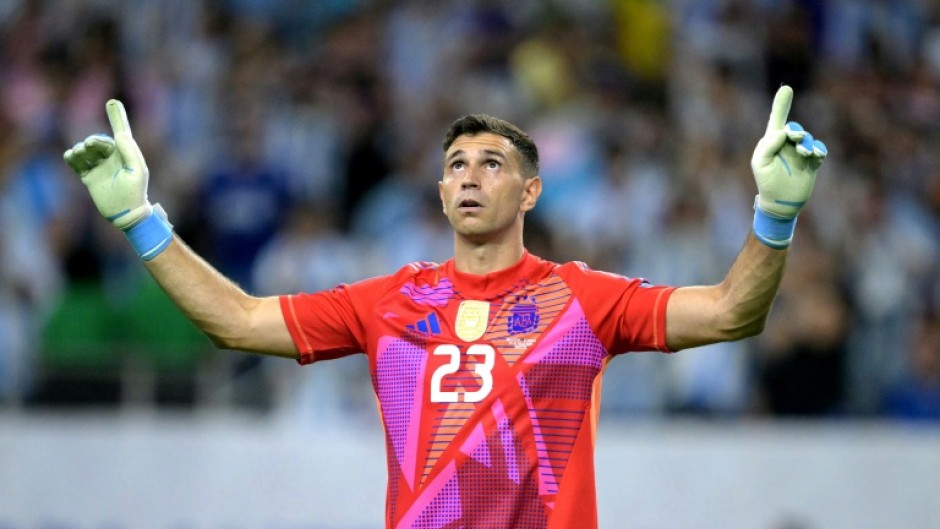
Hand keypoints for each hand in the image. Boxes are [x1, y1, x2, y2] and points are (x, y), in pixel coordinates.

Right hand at [64, 100, 151, 229]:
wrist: (126, 213)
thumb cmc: (136, 192)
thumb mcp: (137, 170)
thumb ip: (129, 151)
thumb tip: (119, 134)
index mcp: (125, 154)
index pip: (120, 132)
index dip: (116, 117)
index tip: (112, 102)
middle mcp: (112, 159)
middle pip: (98, 142)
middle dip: (93, 141)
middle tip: (90, 144)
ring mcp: (99, 168)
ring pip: (86, 152)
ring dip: (81, 149)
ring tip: (80, 152)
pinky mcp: (89, 178)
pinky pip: (77, 164)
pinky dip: (72, 158)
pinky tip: (71, 155)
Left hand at [751, 85, 826, 219]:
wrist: (780, 203)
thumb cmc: (766, 182)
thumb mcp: (760, 163)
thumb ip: (768, 145)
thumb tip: (783, 132)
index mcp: (772, 142)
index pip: (777, 119)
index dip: (782, 104)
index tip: (787, 89)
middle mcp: (787, 145)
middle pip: (794, 129)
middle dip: (796, 131)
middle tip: (794, 138)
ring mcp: (800, 153)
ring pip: (807, 139)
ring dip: (806, 143)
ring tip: (803, 153)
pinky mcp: (812, 162)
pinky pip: (819, 150)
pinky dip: (819, 149)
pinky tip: (816, 155)